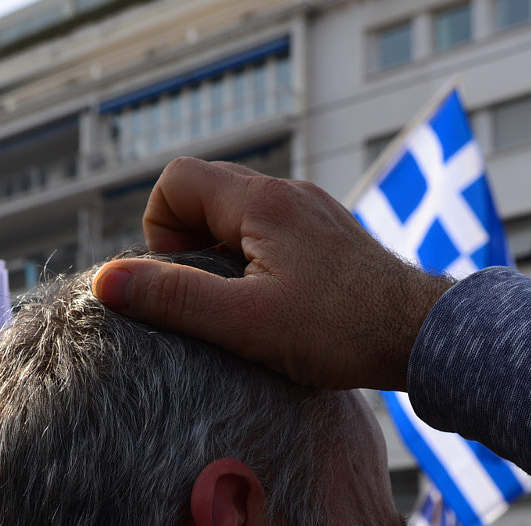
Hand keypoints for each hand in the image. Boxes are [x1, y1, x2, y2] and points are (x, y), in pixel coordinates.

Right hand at [90, 158, 453, 391]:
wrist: (424, 337)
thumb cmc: (342, 332)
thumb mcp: (246, 324)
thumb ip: (174, 300)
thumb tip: (106, 282)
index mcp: (261, 202)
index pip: (176, 182)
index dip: (159, 231)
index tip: (182, 282)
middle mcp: (288, 194)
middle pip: (205, 197)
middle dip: (188, 249)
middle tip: (211, 302)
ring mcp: (312, 213)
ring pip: (238, 219)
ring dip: (223, 261)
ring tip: (246, 311)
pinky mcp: (330, 238)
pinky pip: (271, 237)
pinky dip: (258, 267)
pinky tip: (280, 311)